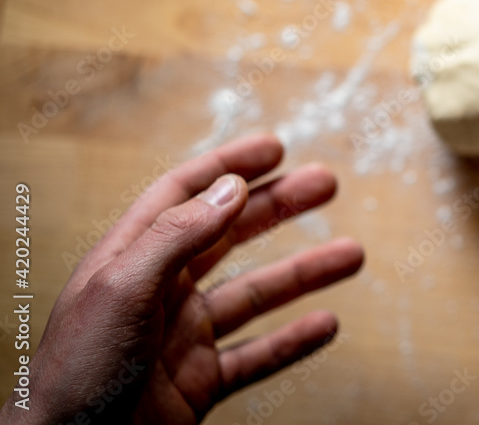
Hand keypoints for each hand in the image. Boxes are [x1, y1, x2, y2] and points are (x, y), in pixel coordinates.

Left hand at [1, 134, 362, 423]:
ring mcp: (182, 338)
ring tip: (351, 254)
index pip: (187, 195)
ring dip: (304, 273)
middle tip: (324, 183)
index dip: (231, 166)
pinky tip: (326, 325)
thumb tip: (229, 188)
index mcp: (133, 258)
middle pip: (230, 235)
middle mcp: (160, 291)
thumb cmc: (74, 375)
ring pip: (256, 294)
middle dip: (280, 206)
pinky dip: (294, 341)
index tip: (275, 148)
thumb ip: (177, 235)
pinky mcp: (198, 383)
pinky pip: (258, 355)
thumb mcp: (122, 289)